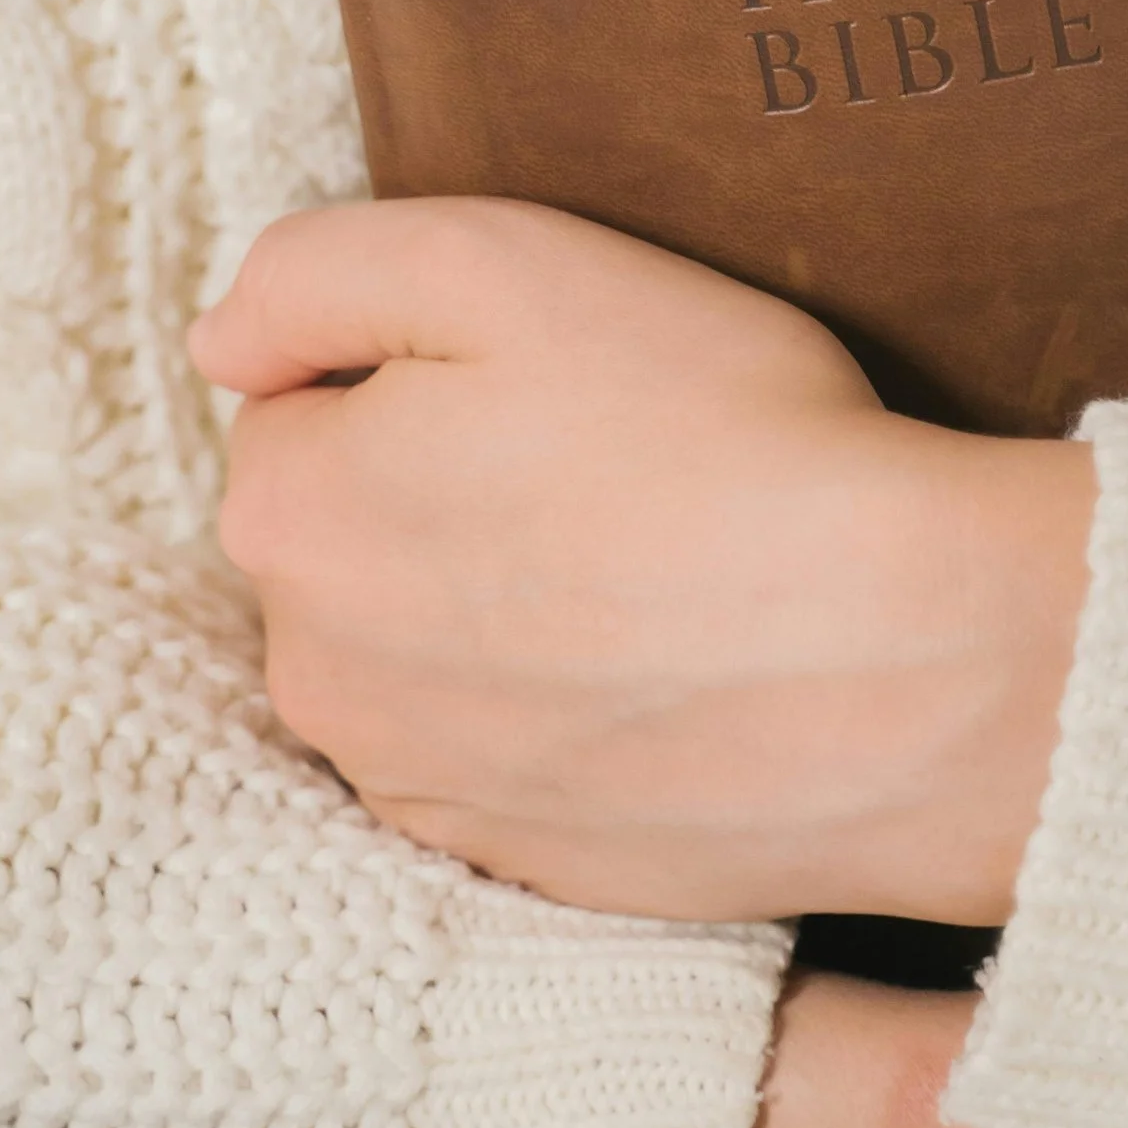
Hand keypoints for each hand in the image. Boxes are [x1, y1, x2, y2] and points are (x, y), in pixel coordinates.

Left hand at [192, 199, 1094, 928]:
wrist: (908, 662)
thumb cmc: (720, 437)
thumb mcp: (505, 262)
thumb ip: (315, 274)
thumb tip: (219, 344)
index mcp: (288, 515)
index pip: (302, 404)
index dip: (429, 370)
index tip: (552, 379)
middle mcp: (317, 674)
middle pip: (355, 536)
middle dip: (447, 493)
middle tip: (616, 465)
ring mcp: (419, 787)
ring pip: (423, 651)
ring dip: (501, 608)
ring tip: (656, 570)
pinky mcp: (521, 865)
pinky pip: (505, 754)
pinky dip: (565, 711)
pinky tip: (672, 670)